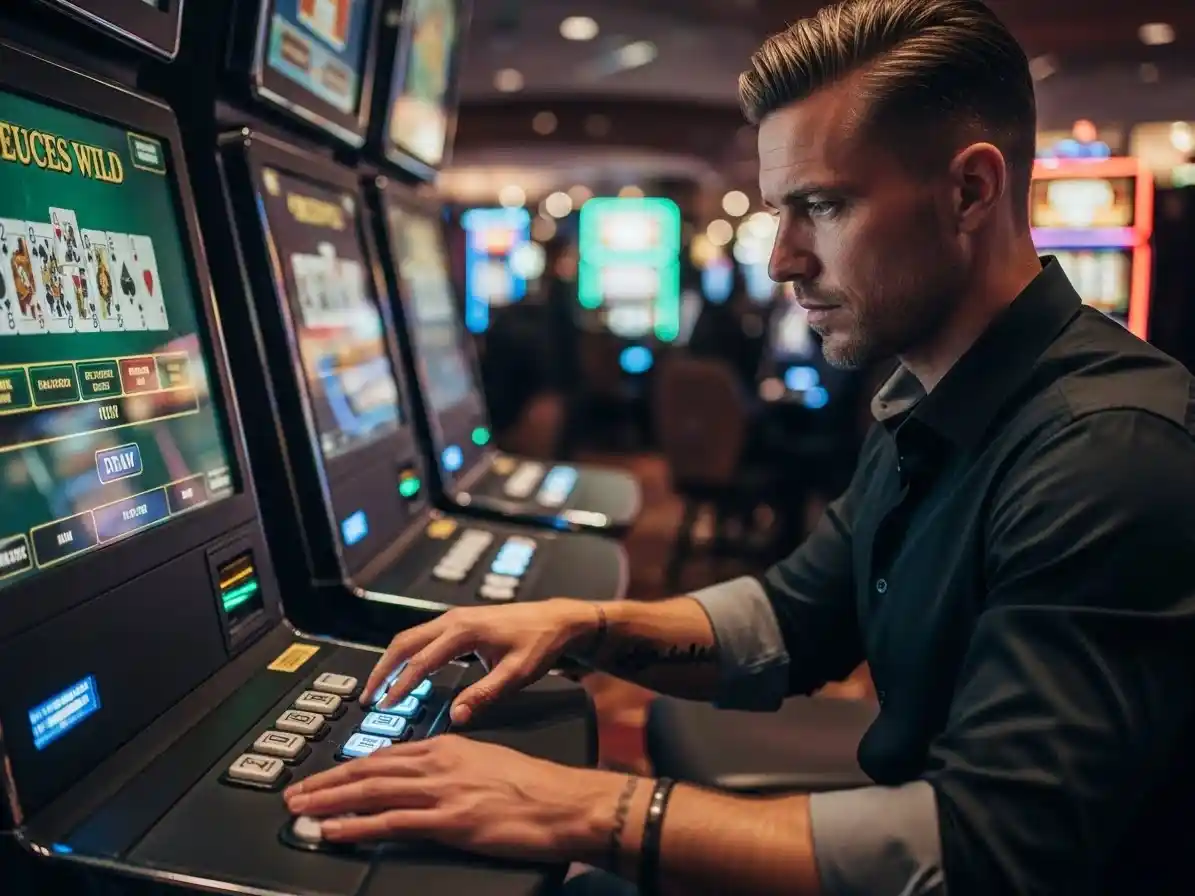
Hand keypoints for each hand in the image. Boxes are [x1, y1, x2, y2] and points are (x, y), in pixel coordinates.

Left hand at [283, 734, 625, 862]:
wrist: (561, 801)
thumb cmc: (533, 785)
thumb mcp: (485, 761)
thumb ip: (451, 766)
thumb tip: (426, 778)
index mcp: (447, 746)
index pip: (386, 755)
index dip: (349, 767)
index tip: (325, 776)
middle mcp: (437, 763)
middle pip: (369, 770)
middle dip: (327, 782)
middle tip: (296, 793)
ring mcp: (441, 792)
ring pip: (371, 792)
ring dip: (330, 801)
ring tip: (302, 810)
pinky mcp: (448, 821)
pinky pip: (391, 822)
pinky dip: (357, 826)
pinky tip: (334, 830)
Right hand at [365, 599, 600, 723]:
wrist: (559, 620)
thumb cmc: (541, 643)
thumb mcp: (516, 674)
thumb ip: (484, 695)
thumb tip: (456, 716)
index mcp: (464, 631)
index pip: (420, 662)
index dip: (400, 685)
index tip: (385, 705)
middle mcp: (454, 620)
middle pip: (404, 643)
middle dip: (383, 669)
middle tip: (369, 696)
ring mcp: (456, 619)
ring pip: (411, 638)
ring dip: (392, 661)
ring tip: (380, 688)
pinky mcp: (460, 623)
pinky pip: (423, 637)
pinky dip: (407, 655)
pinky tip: (406, 673)